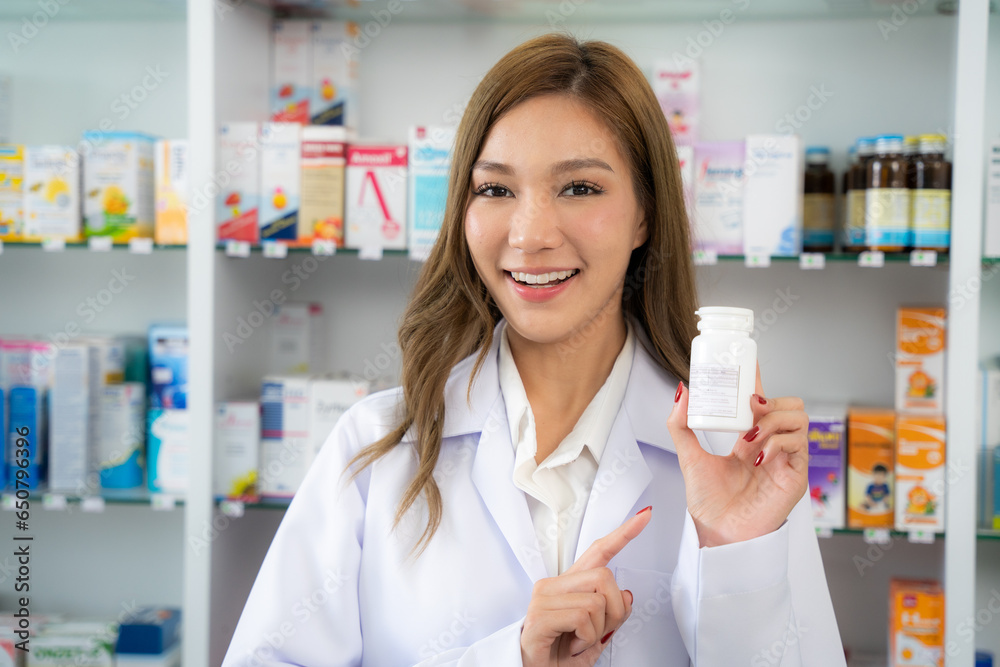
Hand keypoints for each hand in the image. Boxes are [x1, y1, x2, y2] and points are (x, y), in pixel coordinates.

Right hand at [520, 508, 651, 666]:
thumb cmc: (560, 657)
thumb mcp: (597, 635)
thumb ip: (613, 614)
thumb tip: (627, 594)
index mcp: (569, 585)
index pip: (598, 552)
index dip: (623, 533)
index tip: (644, 515)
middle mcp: (553, 585)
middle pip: (605, 578)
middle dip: (614, 613)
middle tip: (597, 633)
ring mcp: (543, 599)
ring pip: (596, 601)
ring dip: (597, 632)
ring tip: (578, 642)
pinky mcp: (539, 616)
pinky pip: (582, 618)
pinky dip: (585, 639)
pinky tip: (570, 645)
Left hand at [666, 365, 808, 546]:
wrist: (718, 533)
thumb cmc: (709, 502)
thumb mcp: (689, 457)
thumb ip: (681, 425)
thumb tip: (681, 391)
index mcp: (750, 437)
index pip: (762, 400)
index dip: (758, 378)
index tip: (748, 359)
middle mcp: (771, 444)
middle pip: (790, 404)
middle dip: (772, 399)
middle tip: (750, 407)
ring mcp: (786, 458)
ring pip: (800, 418)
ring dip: (773, 420)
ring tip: (750, 436)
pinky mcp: (795, 475)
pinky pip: (799, 444)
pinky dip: (778, 441)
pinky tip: (758, 455)